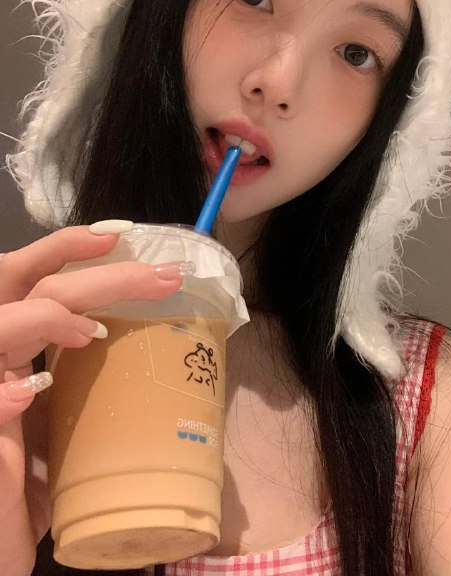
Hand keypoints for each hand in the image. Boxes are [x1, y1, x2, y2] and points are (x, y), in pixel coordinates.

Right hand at [0, 225, 186, 575]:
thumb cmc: (24, 485)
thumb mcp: (62, 426)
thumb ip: (87, 390)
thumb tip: (158, 364)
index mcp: (22, 349)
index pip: (41, 280)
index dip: (71, 249)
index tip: (125, 237)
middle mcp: (1, 356)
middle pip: (36, 287)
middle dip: (99, 275)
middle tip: (162, 276)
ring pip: (3, 325)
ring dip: (46, 316)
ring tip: (87, 329)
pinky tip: (21, 395)